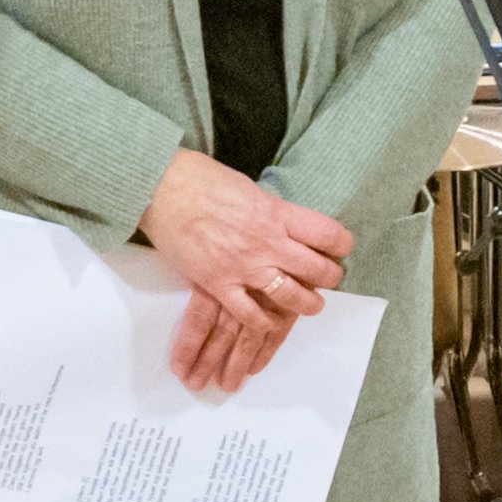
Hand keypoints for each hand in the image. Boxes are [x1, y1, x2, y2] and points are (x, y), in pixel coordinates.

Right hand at [138, 150, 353, 391]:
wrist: (161, 187)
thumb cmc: (202, 179)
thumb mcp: (250, 188)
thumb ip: (271, 210)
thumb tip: (283, 220)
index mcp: (278, 213)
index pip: (328, 234)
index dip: (341, 244)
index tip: (340, 248)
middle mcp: (268, 242)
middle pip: (317, 269)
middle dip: (330, 277)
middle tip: (329, 278)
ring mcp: (244, 265)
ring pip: (291, 295)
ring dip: (307, 304)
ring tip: (311, 305)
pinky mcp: (218, 283)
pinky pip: (249, 313)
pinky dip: (263, 322)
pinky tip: (269, 322)